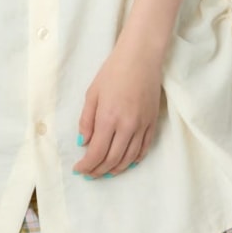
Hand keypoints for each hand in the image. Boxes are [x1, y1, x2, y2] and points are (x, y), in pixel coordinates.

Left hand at [73, 42, 162, 178]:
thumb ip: (86, 120)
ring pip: (129, 159)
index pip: (96, 153)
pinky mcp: (153, 123)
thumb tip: (83, 143)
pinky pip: (144, 149)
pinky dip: (133, 160)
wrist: (140, 58)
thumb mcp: (92, 93)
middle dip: (98, 171)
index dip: (86, 165)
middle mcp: (127, 126)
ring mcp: (142, 126)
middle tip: (89, 174)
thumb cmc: (113, 72)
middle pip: (112, 160)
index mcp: (108, 118)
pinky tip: (125, 163)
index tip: (79, 169)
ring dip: (115, 169)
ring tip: (105, 172)